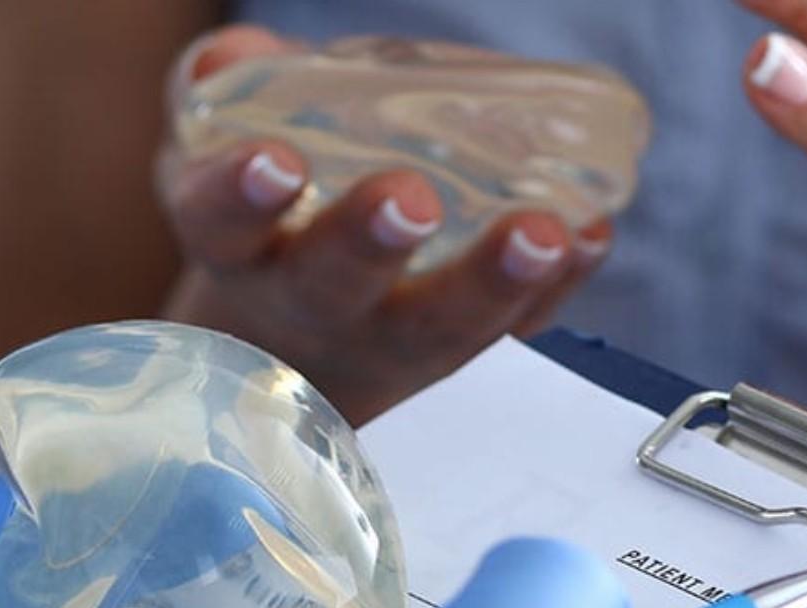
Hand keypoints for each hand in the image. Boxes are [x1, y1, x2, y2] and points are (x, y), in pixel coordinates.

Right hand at [158, 25, 613, 425]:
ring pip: (436, 325)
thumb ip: (228, 88)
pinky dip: (554, 287)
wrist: (299, 349)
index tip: (276, 160)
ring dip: (491, 282)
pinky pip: (511, 326)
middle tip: (410, 201)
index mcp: (236, 247)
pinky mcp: (457, 345)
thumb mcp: (221, 153)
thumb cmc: (267, 226)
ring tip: (542, 236)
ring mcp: (387, 335)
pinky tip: (586, 238)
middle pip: (333, 287)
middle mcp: (309, 304)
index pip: (220, 224)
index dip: (242, 194)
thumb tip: (237, 58)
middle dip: (371, 243)